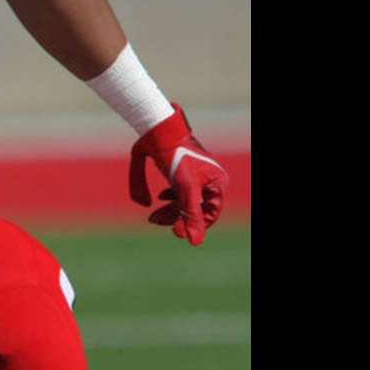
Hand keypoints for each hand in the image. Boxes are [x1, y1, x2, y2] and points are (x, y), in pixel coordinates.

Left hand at [128, 103, 227, 245]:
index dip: (193, 225)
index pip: (209, 214)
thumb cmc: (175, 154)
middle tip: (154, 221)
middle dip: (175, 216)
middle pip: (195, 208)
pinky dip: (169, 198)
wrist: (157, 128)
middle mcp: (209, 179)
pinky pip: (179, 190)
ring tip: (152, 217)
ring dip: (169, 210)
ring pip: (184, 200)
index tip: (174, 231)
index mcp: (216, 182)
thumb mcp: (184, 187)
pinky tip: (158, 199)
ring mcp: (196, 174)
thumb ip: (189, 214)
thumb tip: (192, 241)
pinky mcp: (182, 170)